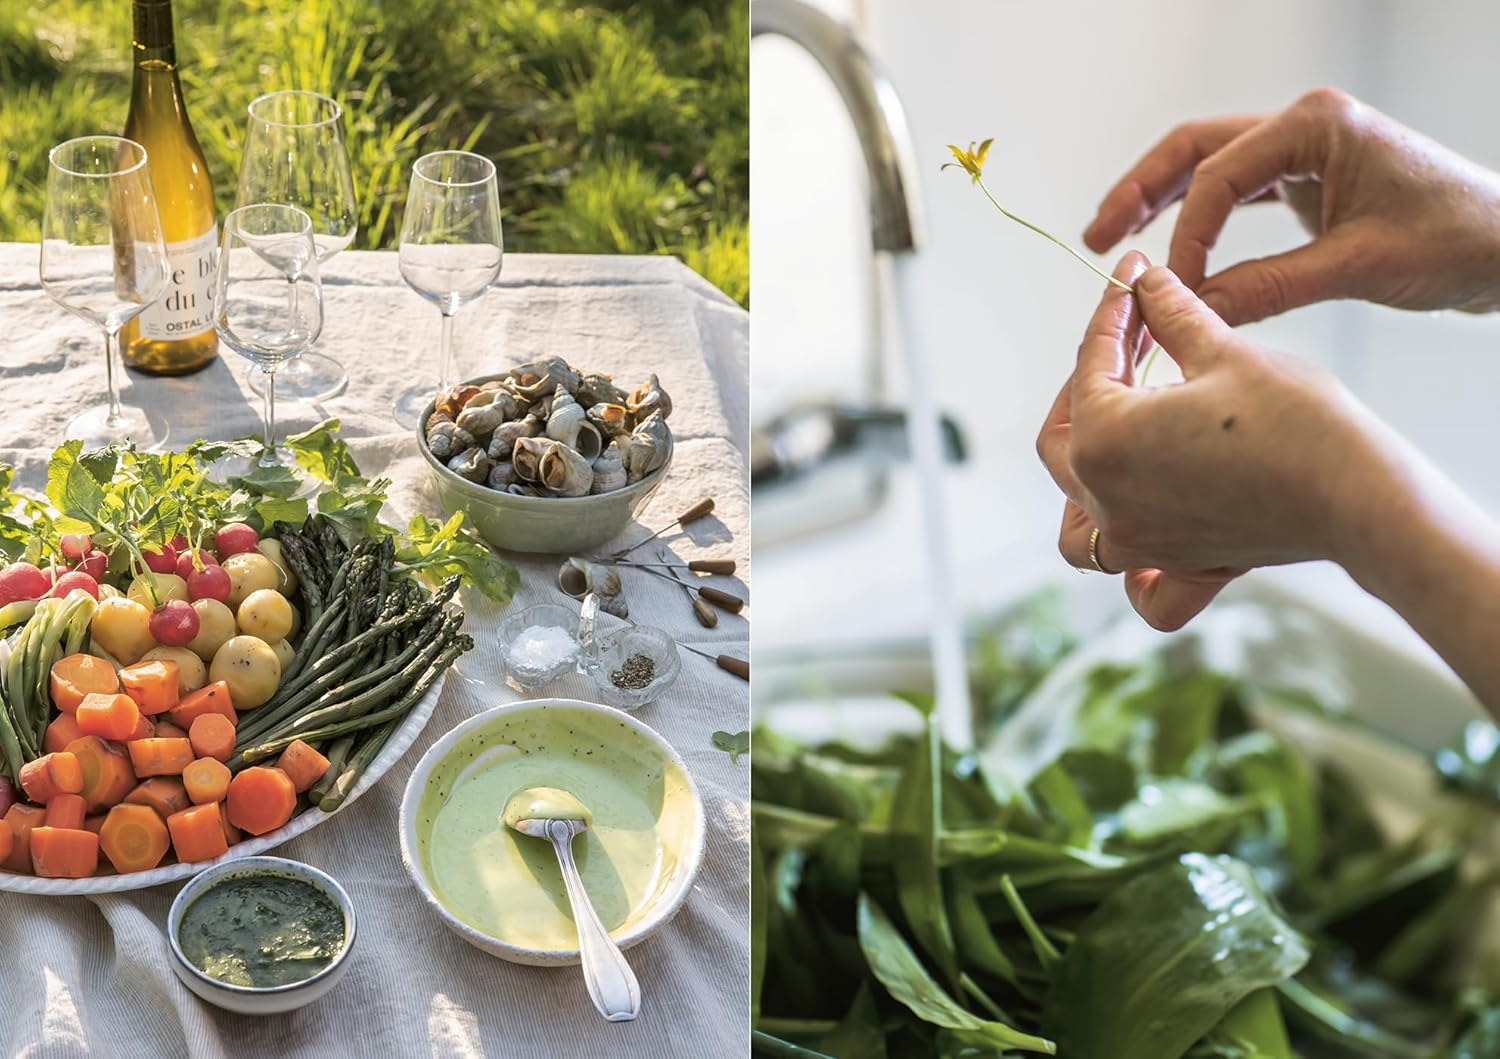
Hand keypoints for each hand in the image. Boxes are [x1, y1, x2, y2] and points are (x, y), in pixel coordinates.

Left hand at [1037, 253, 1395, 629]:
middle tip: (1128, 341)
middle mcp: (1105, 500)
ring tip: (1113, 439)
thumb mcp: (1224, 351)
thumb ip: (1171, 315)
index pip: (1093, 363)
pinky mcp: (1182, 566)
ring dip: (1080, 482)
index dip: (1113, 311)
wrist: (1358, 495)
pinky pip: (1141, 587)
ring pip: (1078, 524)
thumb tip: (1145, 283)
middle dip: (1087, 383)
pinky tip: (1146, 543)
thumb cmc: (1295, 421)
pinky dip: (1134, 571)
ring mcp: (1139, 542)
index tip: (1132, 278)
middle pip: (1063, 438)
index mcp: (1102, 439)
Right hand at [1083, 88, 1499, 324]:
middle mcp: (1305, 126)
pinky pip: (1238, 193)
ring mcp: (1307, 149)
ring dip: (1160, 201)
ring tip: (1110, 237)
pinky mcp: (1312, 179)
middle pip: (1196, 150)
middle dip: (1140, 193)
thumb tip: (1191, 312)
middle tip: (1096, 236)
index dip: (1186, 236)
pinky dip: (1201, 218)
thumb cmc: (1455, 241)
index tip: (1172, 289)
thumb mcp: (1356, 267)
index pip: (1219, 176)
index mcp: (1316, 125)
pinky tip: (1170, 246)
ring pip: (1210, 167)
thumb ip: (1267, 287)